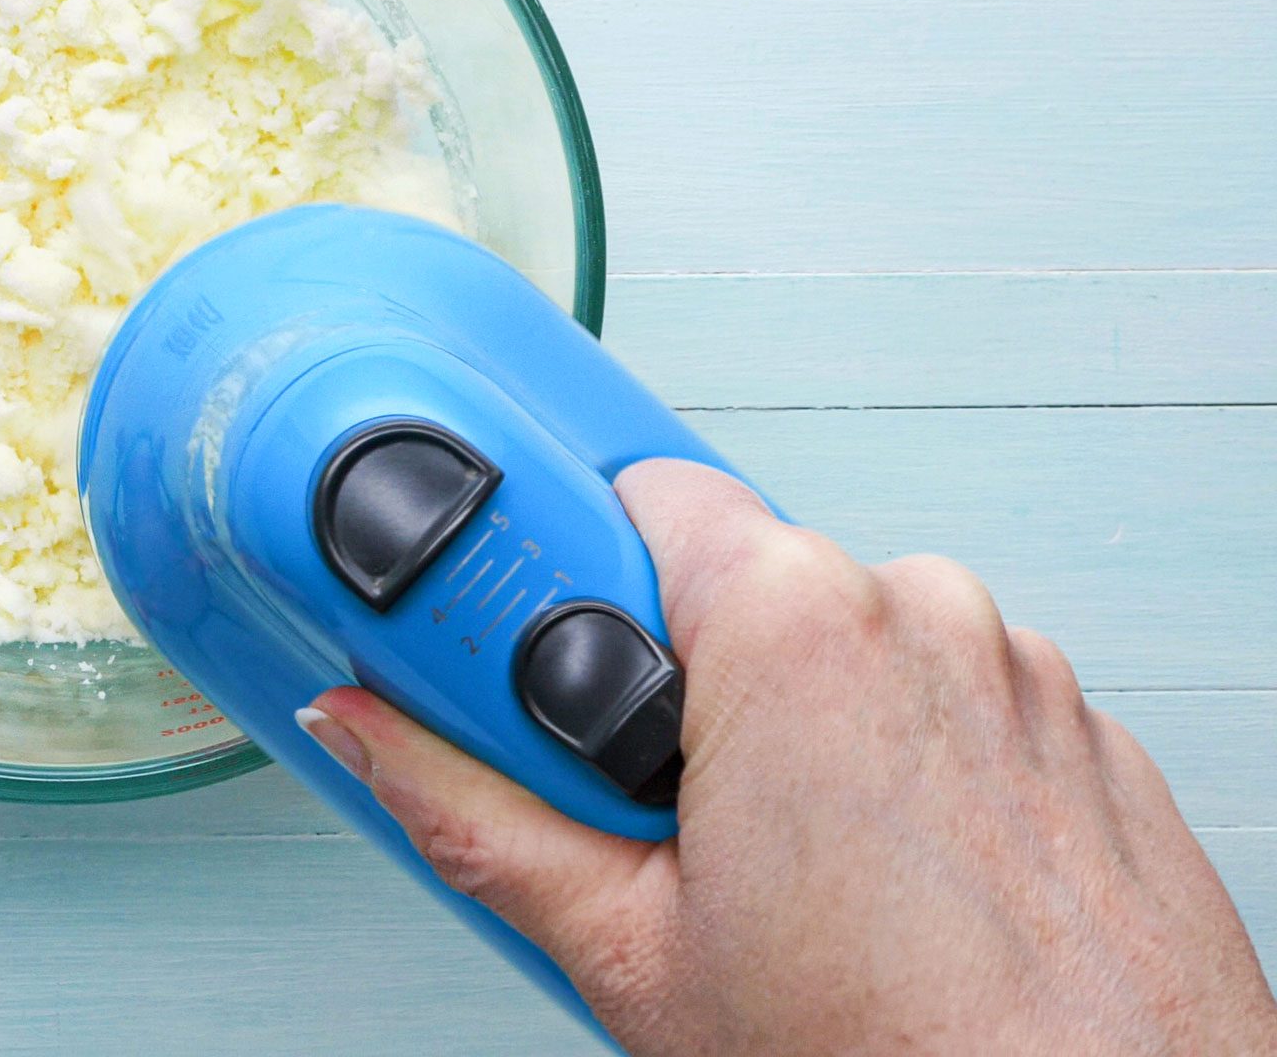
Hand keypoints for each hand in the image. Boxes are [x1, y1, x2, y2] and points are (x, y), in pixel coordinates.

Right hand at [299, 459, 1276, 1054]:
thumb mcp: (630, 948)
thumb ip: (470, 816)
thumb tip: (366, 730)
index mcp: (793, 626)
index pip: (619, 497)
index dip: (544, 582)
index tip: (492, 636)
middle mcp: (919, 611)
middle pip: (724, 579)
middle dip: (660, 676)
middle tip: (635, 804)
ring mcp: (1014, 669)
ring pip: (836, 646)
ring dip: (783, 726)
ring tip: (769, 870)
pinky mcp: (1079, 734)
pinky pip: (943, 703)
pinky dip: (895, 767)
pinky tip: (874, 883)